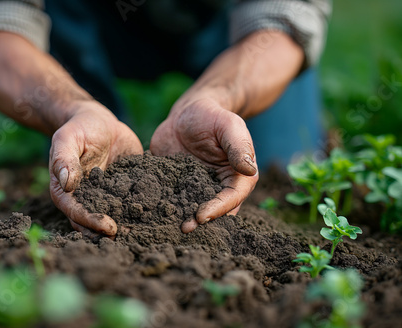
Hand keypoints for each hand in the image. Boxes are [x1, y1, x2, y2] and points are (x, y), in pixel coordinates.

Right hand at [49, 100, 142, 237]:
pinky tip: (158, 214)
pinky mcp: (124, 190)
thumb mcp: (68, 139)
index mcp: (66, 192)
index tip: (109, 227)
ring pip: (114, 217)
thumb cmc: (79, 128)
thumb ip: (64, 160)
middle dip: (110, 232)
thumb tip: (66, 183)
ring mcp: (106, 197)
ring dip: (127, 226)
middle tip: (129, 235)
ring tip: (145, 232)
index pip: (76, 213)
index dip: (92, 222)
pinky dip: (143, 210)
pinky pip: (132, 203)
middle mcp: (85, 199)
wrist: (100, 121)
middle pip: (94, 223)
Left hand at [150, 98, 257, 232]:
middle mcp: (219, 188)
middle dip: (200, 222)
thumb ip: (238, 147)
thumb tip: (249, 169)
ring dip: (181, 218)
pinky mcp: (177, 187)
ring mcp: (196, 190)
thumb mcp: (229, 126)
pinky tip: (151, 212)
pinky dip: (164, 207)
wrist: (187, 114)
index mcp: (238, 178)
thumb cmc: (213, 117)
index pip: (231, 199)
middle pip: (213, 211)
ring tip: (167, 226)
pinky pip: (172, 199)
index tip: (201, 216)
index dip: (218, 209)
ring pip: (191, 209)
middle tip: (184, 229)